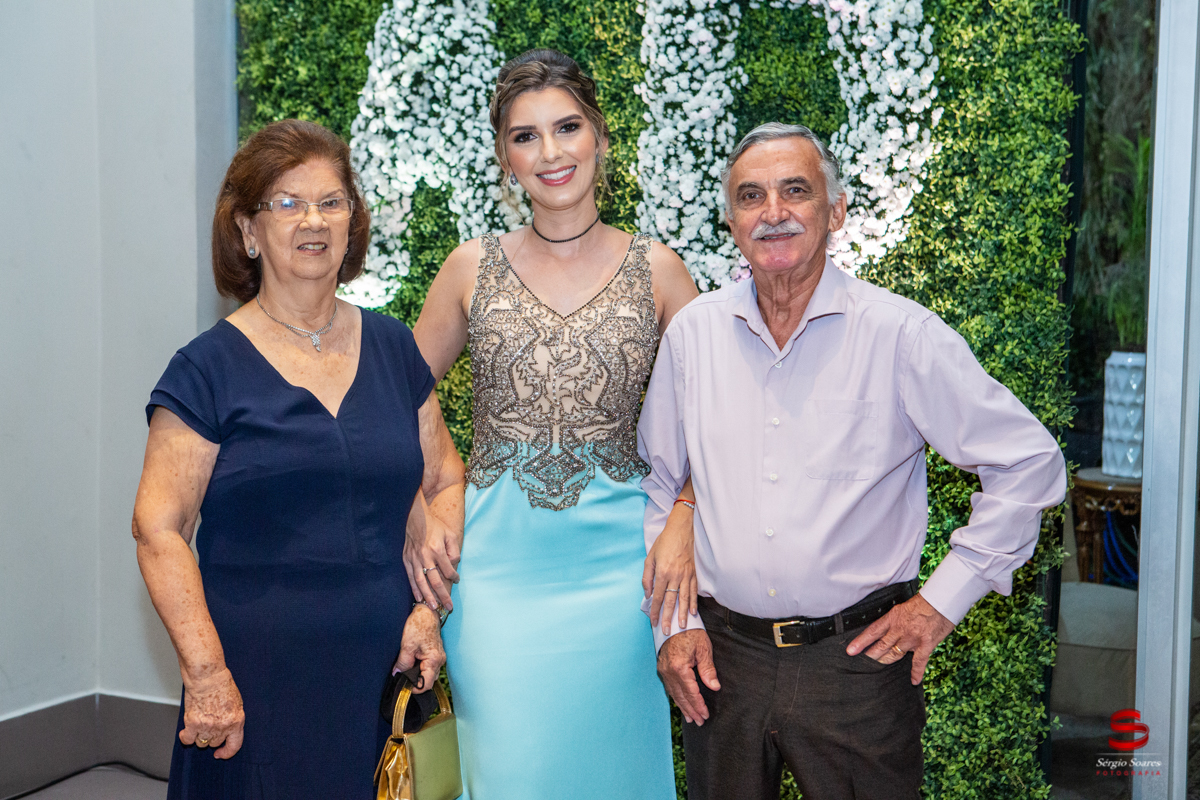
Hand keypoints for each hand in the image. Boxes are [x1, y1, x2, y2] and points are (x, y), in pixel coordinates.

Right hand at [180, 667, 244, 758]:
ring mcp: (207, 726)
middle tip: (208, 724)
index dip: (227, 752)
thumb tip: (228, 731)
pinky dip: (185, 737)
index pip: (234, 745)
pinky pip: (187, 739)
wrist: (207, 676)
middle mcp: (223, 726)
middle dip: (212, 736)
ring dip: (199, 735)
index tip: (220, 753)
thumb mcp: (236, 703)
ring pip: (201, 742)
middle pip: (215, 743)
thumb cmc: (221, 685)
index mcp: (237, 720)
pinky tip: (186, 731)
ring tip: (199, 722)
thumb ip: (233, 719)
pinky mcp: (193, 723)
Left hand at [393, 603, 445, 693]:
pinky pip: (429, 666)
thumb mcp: (407, 646)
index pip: (426, 684)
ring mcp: (439, 657)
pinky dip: (421, 668)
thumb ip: (402, 663)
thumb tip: (397, 674)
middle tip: (403, 678)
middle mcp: (440, 660)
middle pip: (429, 680)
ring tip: (407, 669)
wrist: (427, 612)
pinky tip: (413, 662)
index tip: (404, 687)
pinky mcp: (436, 653)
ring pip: (429, 674)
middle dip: (416, 682)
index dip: (415, 689)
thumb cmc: (419, 626)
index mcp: (434, 660)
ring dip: (419, 674)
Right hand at [404, 505, 462, 611]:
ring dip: (428, 596)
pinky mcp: (406, 560)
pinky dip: (415, 589)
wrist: (415, 518)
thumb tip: (454, 564)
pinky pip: (411, 578)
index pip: (448, 570)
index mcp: (437, 550)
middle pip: (435, 581)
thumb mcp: (450, 534)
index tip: (457, 580)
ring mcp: (414, 560)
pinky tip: (419, 598)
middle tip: (448, 607)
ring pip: (421, 583)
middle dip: (443, 596)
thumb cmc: (434, 527)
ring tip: (433, 607)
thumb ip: (454, 550)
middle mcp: (425, 557)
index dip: (454, 577)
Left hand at [642, 502, 697, 635]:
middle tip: (666, 630)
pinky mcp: (694, 573)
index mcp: (662, 572)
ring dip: (683, 614)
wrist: (681, 529)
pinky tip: (693, 612)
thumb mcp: (650, 557)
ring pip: (684, 598)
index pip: (657, 597)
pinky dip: (693, 602)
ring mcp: (686, 575)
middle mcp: (675, 576)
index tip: (653, 621)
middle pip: (670, 601)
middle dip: (667, 617)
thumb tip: (647, 594)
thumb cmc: (664, 542)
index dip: (654, 611)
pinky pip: (694, 590)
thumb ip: (647, 577)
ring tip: (682, 626)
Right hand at [656, 630, 719, 725]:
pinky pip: (669, 687)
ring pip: (674, 694)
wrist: (674, 621)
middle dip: (691, 710)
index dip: (699, 705)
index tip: (705, 715)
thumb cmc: (691, 633)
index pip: (691, 692)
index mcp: (679, 667)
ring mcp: (663, 670)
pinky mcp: (661, 668)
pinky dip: (676, 698)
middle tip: (700, 721)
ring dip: (683, 707)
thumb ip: (708, 669)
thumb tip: (714, 687)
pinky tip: (681, 704)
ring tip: (691, 718)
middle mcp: (668, 671)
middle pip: (681, 696)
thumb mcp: (703, 649)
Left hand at [845, 592, 954, 684]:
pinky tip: (913, 681)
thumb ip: (896, 619)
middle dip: (871, 655)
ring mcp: (912, 638)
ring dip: (886, 661)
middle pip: (881, 645)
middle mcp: (899, 629)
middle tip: (862, 663)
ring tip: (877, 669)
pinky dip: (916, 672)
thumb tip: (889, 628)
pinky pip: (918, 662)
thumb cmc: (924, 602)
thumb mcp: (904, 607)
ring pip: (894, 654)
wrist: (942, 600)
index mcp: (893, 618)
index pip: (872, 632)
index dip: (860, 642)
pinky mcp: (925, 645)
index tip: (850, 651)